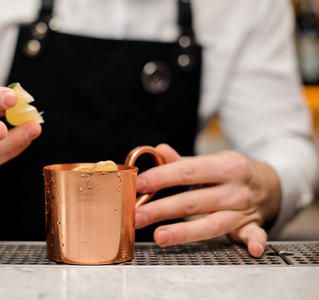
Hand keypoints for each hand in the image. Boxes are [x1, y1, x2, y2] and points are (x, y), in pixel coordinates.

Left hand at [135, 144, 280, 256]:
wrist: (272, 183)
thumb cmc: (234, 173)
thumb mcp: (213, 161)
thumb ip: (185, 162)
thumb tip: (159, 150)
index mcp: (224, 166)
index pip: (188, 171)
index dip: (161, 178)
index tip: (139, 185)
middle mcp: (234, 189)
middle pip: (193, 201)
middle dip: (161, 209)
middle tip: (136, 216)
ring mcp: (244, 210)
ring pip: (213, 223)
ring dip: (185, 231)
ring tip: (159, 236)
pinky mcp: (253, 226)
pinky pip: (255, 235)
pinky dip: (255, 242)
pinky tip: (252, 250)